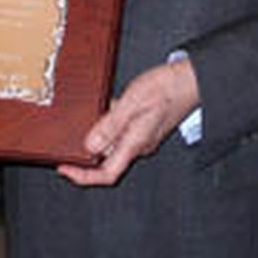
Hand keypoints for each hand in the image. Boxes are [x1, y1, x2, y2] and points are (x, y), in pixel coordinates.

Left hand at [58, 57, 200, 186]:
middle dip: (89, 148)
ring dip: (101, 131)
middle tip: (75, 132)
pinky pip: (122, 134)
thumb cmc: (167, 88)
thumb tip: (90, 146)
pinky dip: (112, 122)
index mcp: (135, 143)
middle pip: (107, 161)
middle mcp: (139, 146)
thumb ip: (110, 125)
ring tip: (101, 109)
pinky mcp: (145, 130)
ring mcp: (143, 139)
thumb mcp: (132, 102)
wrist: (192, 80)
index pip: (106, 174)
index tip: (64, 169)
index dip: (83, 177)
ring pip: (114, 145)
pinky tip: (113, 105)